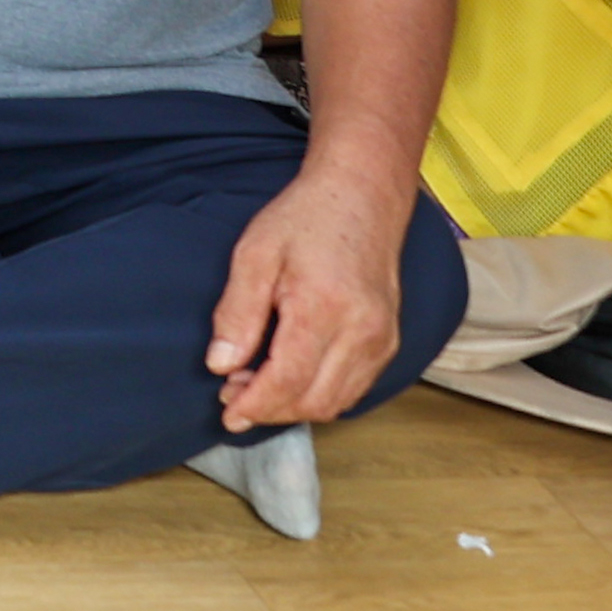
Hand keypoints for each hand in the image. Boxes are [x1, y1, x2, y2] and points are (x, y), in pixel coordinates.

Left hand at [206, 165, 417, 431]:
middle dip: (270, 409)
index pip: (288, 381)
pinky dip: (320, 395)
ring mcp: (383, 340)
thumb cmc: (305, 219)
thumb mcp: (255, 254)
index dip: (255, 405)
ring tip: (255, 386)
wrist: (362, 197)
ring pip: (337, 402)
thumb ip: (237, 313)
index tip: (227, 413)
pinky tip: (290, 378)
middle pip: (314, 400)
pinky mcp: (390, 342)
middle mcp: (363, 331)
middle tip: (232, 395)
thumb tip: (221, 365)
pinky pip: (355, 389)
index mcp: (324, 308)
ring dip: (295, 406)